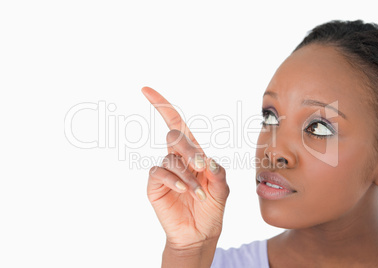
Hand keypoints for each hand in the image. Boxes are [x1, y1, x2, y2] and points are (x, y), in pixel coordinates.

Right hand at [142, 87, 229, 250]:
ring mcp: (165, 171)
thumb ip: (217, 173)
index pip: (177, 124)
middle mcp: (178, 158)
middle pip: (174, 136)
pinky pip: (160, 173)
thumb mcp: (222, 190)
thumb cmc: (211, 209)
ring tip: (199, 194)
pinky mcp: (155, 184)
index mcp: (194, 154)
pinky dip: (173, 180)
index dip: (162, 105)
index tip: (146, 90)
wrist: (200, 233)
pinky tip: (183, 191)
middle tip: (201, 167)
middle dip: (188, 149)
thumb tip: (207, 160)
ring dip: (187, 176)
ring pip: (170, 159)